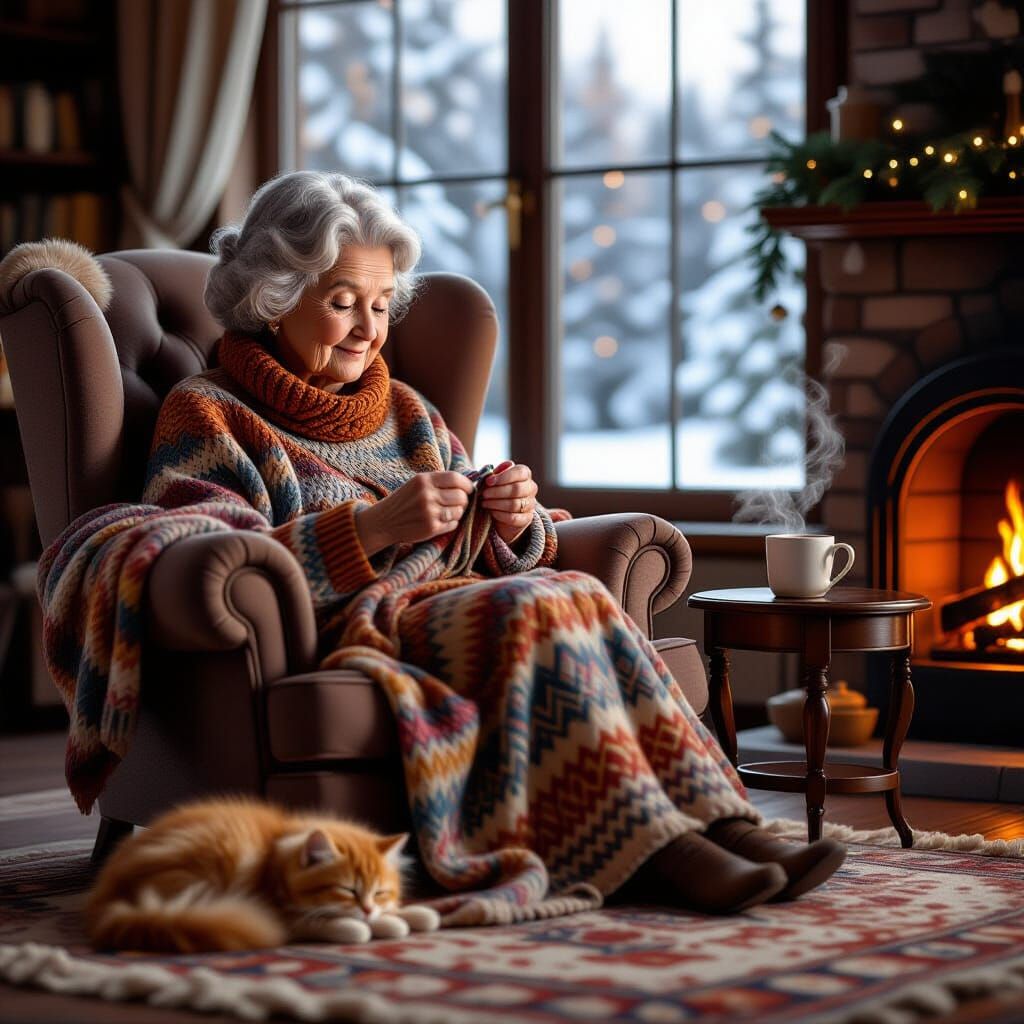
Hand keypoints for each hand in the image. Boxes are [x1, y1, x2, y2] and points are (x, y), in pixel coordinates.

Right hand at [356, 471, 474, 555]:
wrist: (385, 521)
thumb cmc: (404, 501)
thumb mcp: (417, 484)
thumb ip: (439, 481)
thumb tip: (467, 484)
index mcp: (424, 480)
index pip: (456, 479)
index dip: (467, 484)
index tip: (470, 489)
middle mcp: (427, 495)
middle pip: (461, 496)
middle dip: (464, 500)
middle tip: (459, 503)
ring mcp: (430, 512)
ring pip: (459, 511)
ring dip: (458, 512)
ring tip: (447, 512)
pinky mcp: (431, 528)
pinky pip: (453, 524)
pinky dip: (451, 523)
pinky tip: (441, 521)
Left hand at [480, 460, 537, 544]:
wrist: (498, 512)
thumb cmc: (494, 491)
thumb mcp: (493, 480)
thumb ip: (496, 472)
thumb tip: (506, 465)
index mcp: (525, 475)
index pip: (520, 472)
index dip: (504, 476)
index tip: (488, 482)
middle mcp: (531, 488)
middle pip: (517, 489)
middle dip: (497, 492)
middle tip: (483, 494)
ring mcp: (530, 504)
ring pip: (514, 504)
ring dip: (496, 503)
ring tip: (484, 503)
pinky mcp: (526, 519)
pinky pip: (514, 518)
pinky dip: (500, 515)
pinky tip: (491, 512)